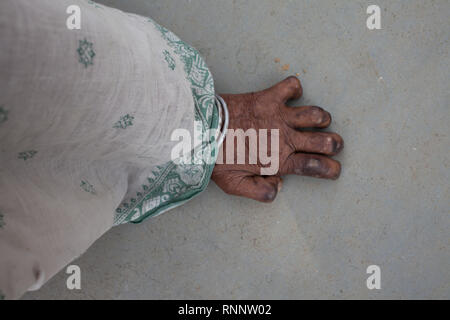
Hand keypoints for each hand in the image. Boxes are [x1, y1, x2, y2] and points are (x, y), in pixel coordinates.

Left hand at [212, 76, 343, 201]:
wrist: (201, 129)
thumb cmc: (216, 158)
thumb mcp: (235, 185)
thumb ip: (260, 192)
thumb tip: (279, 187)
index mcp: (279, 160)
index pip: (315, 166)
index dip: (330, 169)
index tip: (334, 170)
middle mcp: (285, 136)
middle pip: (324, 140)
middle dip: (334, 144)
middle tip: (333, 144)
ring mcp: (279, 115)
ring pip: (315, 114)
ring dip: (320, 118)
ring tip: (318, 122)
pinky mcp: (269, 97)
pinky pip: (292, 86)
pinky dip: (295, 89)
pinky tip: (291, 96)